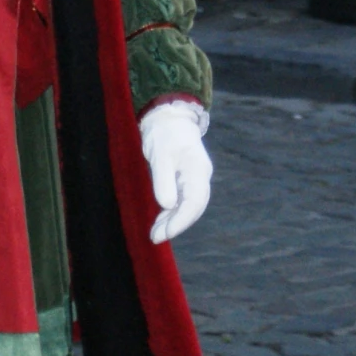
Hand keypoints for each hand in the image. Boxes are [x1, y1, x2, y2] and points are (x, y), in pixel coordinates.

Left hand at [140, 102, 211, 242]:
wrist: (168, 117)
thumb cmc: (163, 134)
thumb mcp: (160, 155)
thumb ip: (163, 180)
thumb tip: (168, 205)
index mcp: (197, 170)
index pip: (193, 203)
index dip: (181, 221)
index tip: (165, 233)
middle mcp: (200, 176)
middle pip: (193, 208)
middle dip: (176, 225)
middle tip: (155, 237)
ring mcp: (195, 178)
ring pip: (188, 206)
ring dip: (172, 221)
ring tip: (155, 234)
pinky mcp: (187, 179)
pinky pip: (183, 200)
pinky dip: (171, 212)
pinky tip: (160, 221)